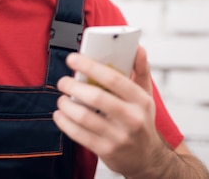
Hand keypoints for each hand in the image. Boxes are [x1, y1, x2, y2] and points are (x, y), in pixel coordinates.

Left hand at [53, 46, 168, 177]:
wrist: (147, 159)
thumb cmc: (141, 121)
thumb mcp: (146, 96)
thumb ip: (140, 70)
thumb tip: (139, 48)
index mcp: (141, 100)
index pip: (114, 79)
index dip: (91, 66)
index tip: (73, 58)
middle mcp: (132, 119)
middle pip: (97, 98)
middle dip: (74, 86)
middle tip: (63, 81)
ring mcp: (119, 136)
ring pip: (85, 117)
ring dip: (67, 105)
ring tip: (62, 98)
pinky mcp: (106, 150)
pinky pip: (79, 135)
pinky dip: (65, 123)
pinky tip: (60, 115)